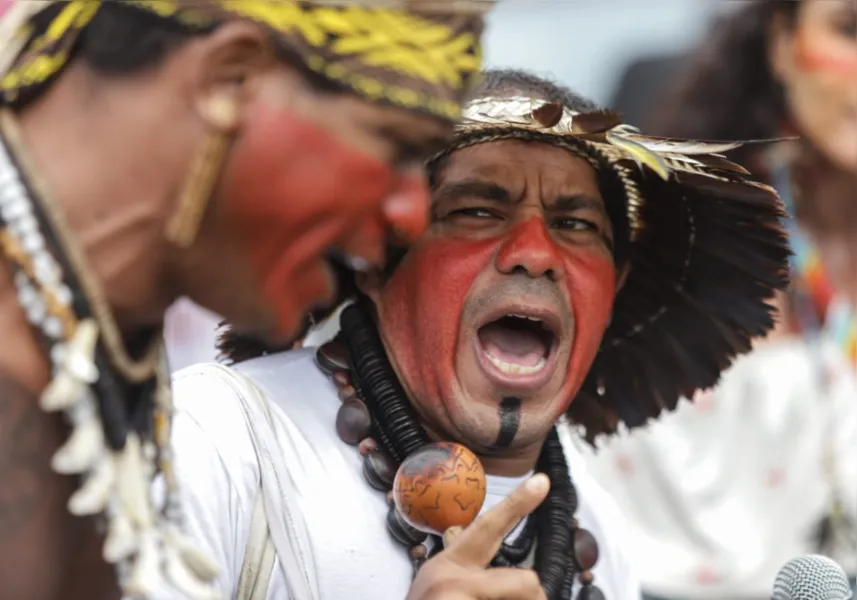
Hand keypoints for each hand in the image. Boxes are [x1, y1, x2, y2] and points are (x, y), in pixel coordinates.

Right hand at [405, 473, 550, 599]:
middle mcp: (452, 578)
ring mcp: (456, 598)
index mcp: (451, 565)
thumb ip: (475, 579)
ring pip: (527, 599)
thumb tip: (529, 584)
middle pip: (528, 581)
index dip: (517, 503)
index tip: (543, 480)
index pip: (488, 527)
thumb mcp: (442, 590)